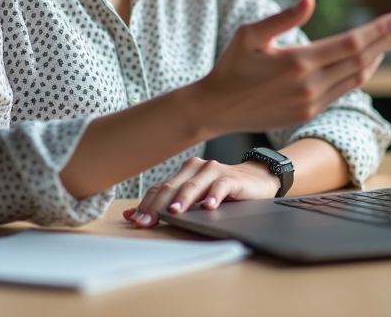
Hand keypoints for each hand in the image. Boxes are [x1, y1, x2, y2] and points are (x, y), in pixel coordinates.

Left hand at [122, 156, 278, 227]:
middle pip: (172, 187)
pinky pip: (220, 186)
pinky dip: (214, 196)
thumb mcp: (193, 197)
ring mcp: (214, 171)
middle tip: (147, 221)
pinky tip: (209, 206)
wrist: (257, 178)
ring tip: (174, 212)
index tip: (135, 220)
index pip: (160, 188)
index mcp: (183, 173)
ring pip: (193, 185)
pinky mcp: (232, 179)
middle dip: (157, 206)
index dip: (146, 204)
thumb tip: (133, 216)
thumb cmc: (221, 190)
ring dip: (183, 199)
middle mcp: (196, 168)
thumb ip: (168, 203)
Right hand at [192, 0, 390, 135]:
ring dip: (379, 57)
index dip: (378, 31)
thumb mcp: (249, 34)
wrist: (216, 107)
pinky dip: (360, 73)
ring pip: (356, 78)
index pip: (351, 45)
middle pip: (362, 60)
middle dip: (388, 41)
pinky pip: (343, 90)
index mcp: (298, 62)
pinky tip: (368, 60)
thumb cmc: (230, 65)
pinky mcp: (307, 113)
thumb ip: (282, 17)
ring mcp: (310, 102)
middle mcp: (310, 85)